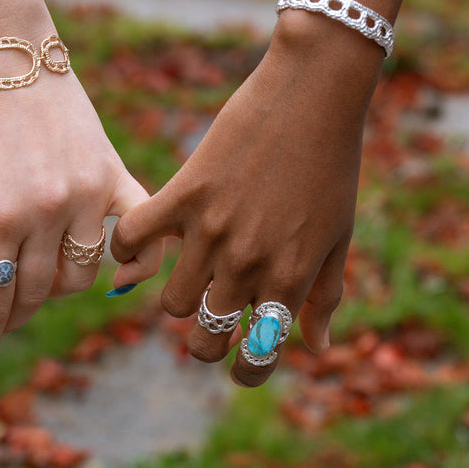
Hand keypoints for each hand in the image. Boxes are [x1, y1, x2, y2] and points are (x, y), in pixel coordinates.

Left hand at [0, 31, 163, 374]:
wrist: (3, 52)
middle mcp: (46, 211)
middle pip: (35, 293)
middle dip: (10, 311)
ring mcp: (86, 194)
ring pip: (81, 274)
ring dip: (55, 287)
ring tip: (34, 273)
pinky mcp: (112, 174)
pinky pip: (143, 231)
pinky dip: (139, 261)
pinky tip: (121, 275)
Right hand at [111, 10, 383, 386]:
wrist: (311, 95)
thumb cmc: (333, 165)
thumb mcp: (338, 236)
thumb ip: (324, 296)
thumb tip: (317, 349)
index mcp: (289, 278)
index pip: (258, 356)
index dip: (246, 372)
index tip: (239, 364)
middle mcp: (247, 263)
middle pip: (204, 340)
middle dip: (207, 343)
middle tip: (211, 320)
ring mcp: (211, 230)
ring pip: (172, 302)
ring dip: (181, 297)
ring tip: (192, 270)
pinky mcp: (183, 194)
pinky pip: (134, 239)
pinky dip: (130, 247)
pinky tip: (144, 240)